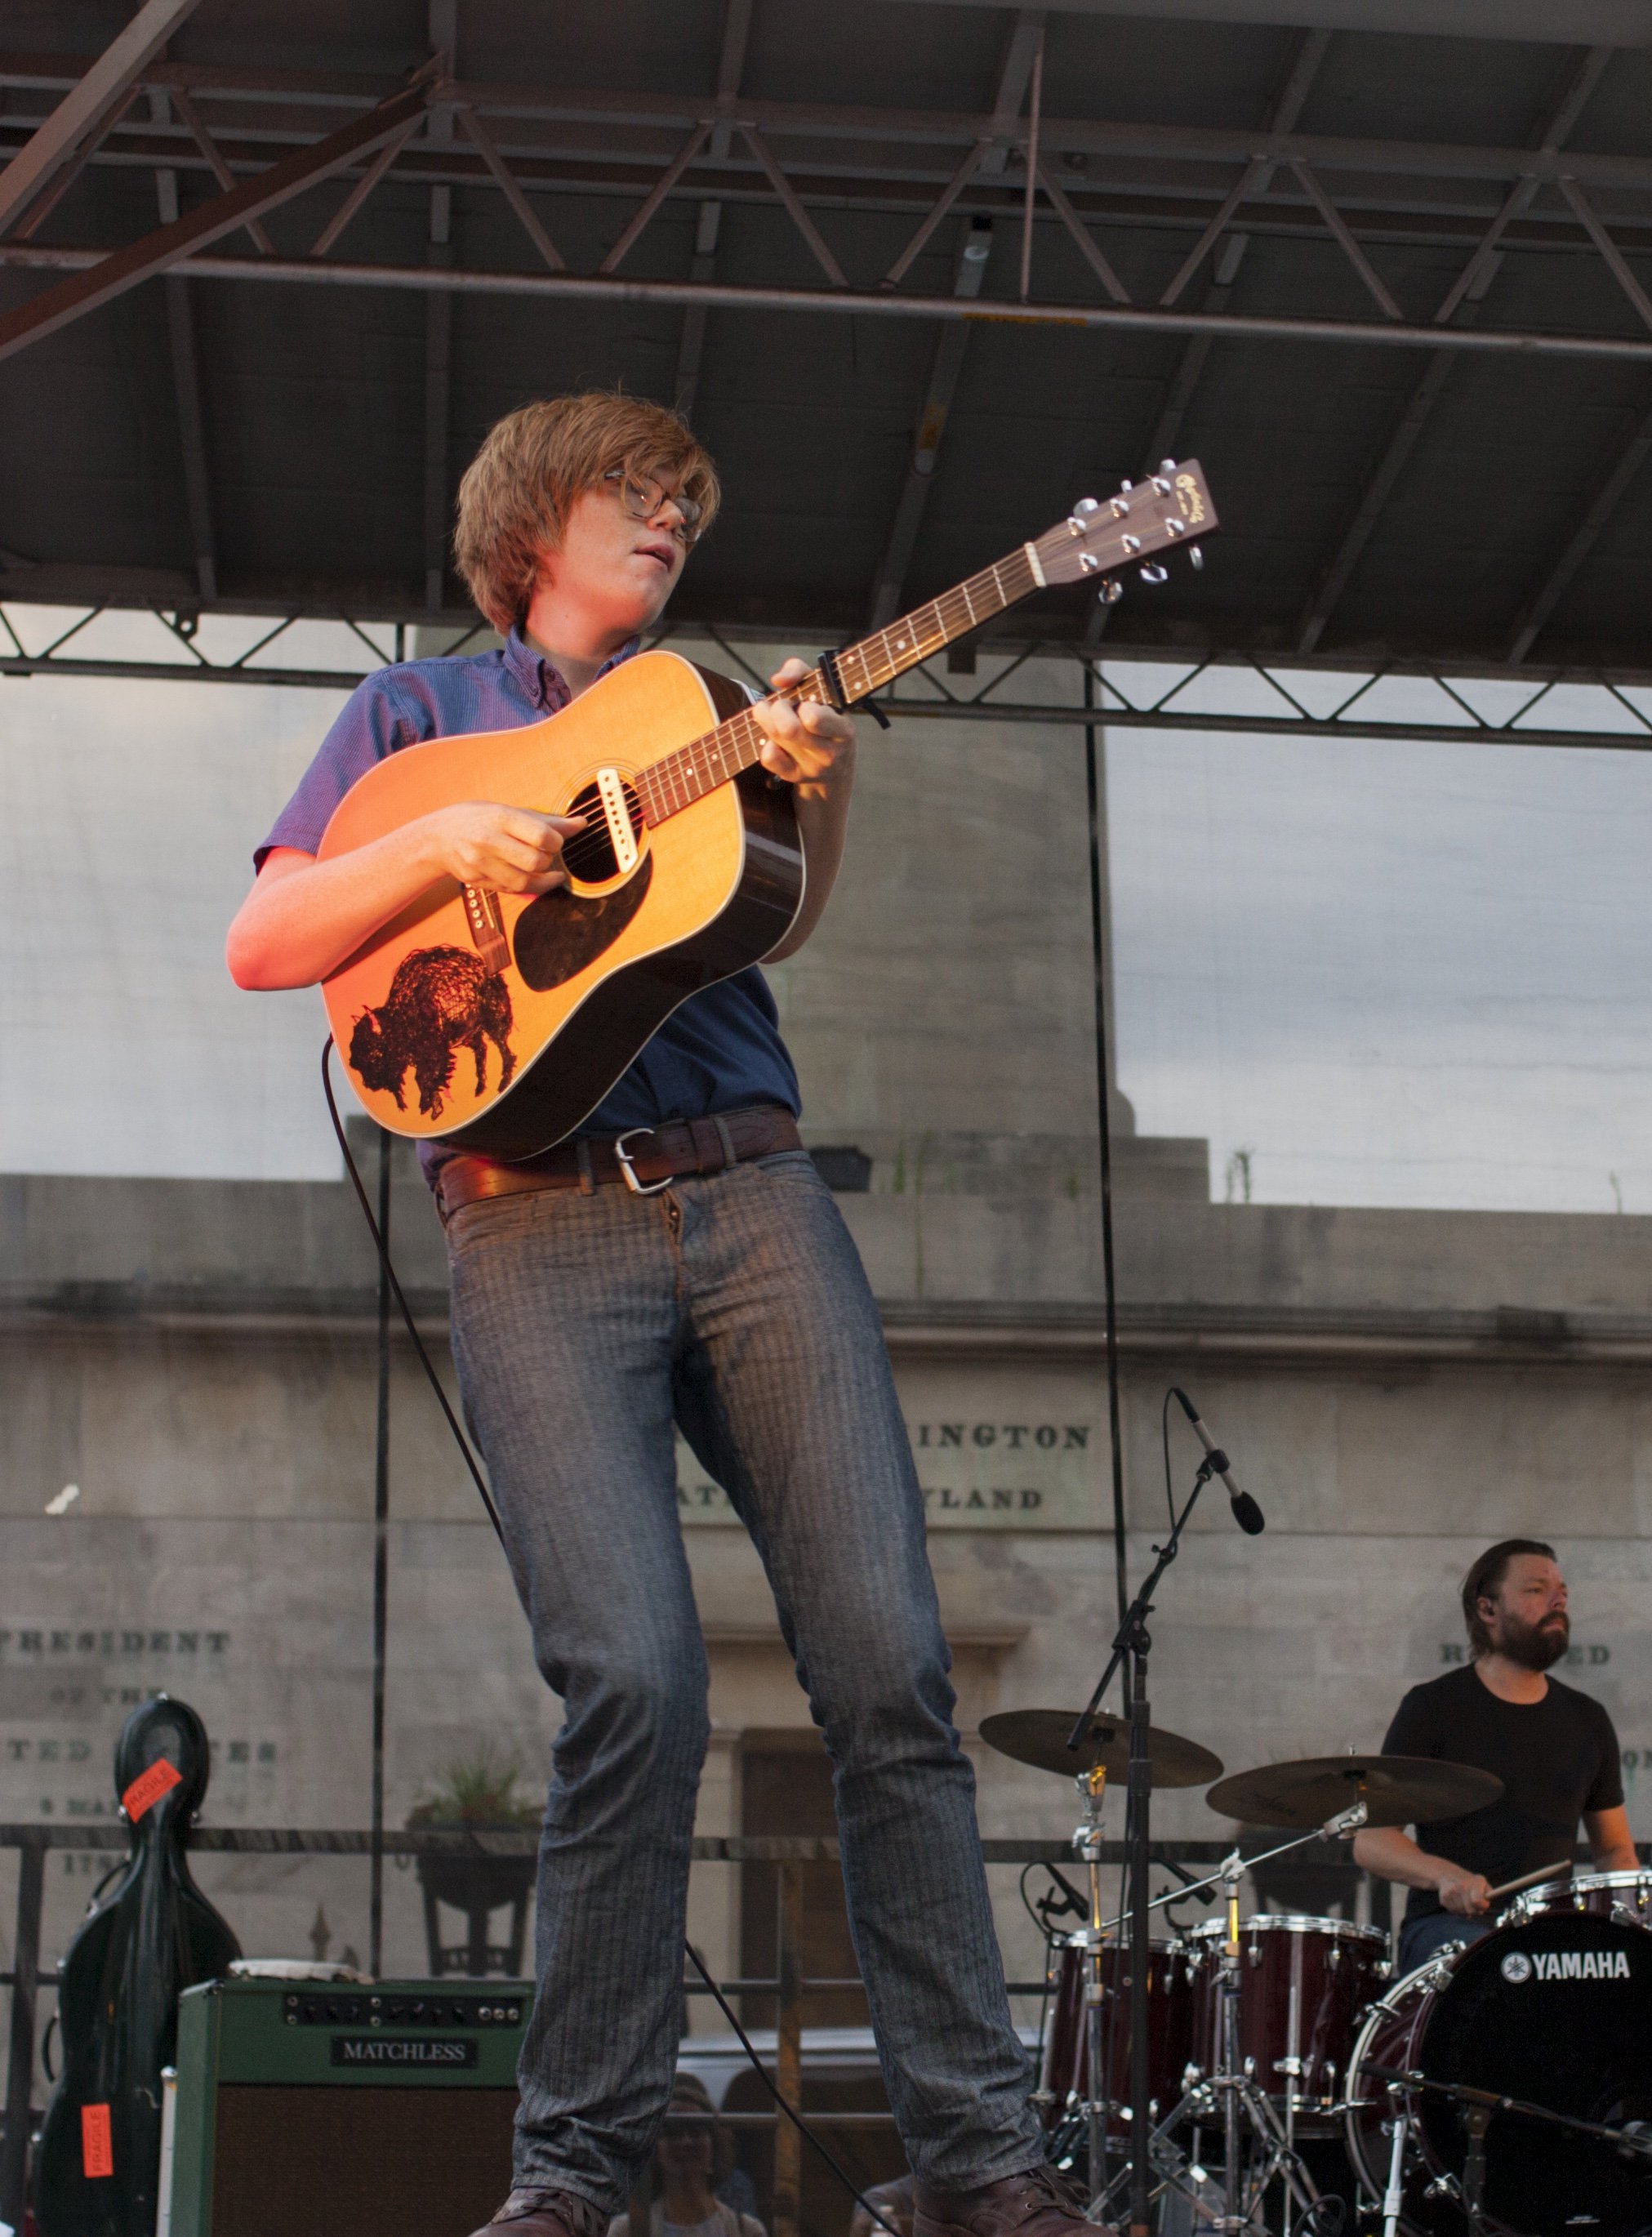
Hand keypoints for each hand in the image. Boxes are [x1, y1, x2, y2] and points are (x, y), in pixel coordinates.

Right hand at [416, 801, 586, 894]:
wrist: (437, 837)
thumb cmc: (478, 819)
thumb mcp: (508, 811)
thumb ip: (545, 820)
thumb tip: (581, 824)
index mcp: (499, 817)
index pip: (542, 835)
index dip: (556, 841)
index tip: (555, 841)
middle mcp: (488, 840)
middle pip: (535, 861)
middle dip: (548, 861)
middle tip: (548, 855)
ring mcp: (480, 863)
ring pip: (524, 883)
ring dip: (543, 880)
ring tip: (550, 873)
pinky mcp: (477, 881)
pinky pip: (511, 891)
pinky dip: (529, 888)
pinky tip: (534, 880)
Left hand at [753, 657, 856, 793]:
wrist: (835, 766)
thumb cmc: (826, 716)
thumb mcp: (823, 690)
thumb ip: (800, 671)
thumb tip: (778, 680)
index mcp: (843, 730)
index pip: (813, 719)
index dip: (801, 704)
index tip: (804, 702)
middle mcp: (830, 753)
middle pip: (788, 729)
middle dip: (778, 708)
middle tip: (782, 705)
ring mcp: (812, 768)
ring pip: (776, 738)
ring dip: (767, 719)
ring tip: (773, 714)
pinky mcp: (794, 776)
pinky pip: (769, 758)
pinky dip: (765, 743)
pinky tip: (773, 738)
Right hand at [1435, 1867, 1491, 1916]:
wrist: (1448, 1874)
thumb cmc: (1471, 1882)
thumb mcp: (1483, 1883)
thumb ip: (1490, 1894)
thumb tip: (1485, 1904)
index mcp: (1474, 1882)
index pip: (1478, 1902)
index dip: (1482, 1906)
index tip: (1483, 1904)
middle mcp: (1461, 1885)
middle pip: (1471, 1910)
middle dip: (1475, 1910)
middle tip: (1475, 1905)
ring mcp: (1451, 1892)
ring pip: (1463, 1912)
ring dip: (1465, 1910)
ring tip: (1465, 1902)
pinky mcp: (1444, 1898)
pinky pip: (1454, 1911)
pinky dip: (1457, 1910)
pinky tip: (1457, 1901)